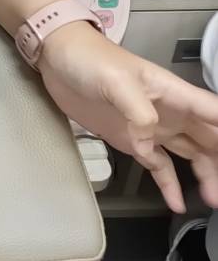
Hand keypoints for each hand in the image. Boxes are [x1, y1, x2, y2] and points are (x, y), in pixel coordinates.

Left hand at [39, 21, 217, 212]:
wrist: (59, 58)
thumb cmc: (90, 59)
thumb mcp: (117, 81)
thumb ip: (138, 111)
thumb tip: (147, 144)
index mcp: (173, 93)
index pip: (214, 113)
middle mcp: (169, 111)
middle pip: (209, 138)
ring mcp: (150, 127)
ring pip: (191, 154)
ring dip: (204, 175)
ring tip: (211, 199)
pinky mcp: (130, 139)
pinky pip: (158, 165)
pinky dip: (168, 184)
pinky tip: (176, 201)